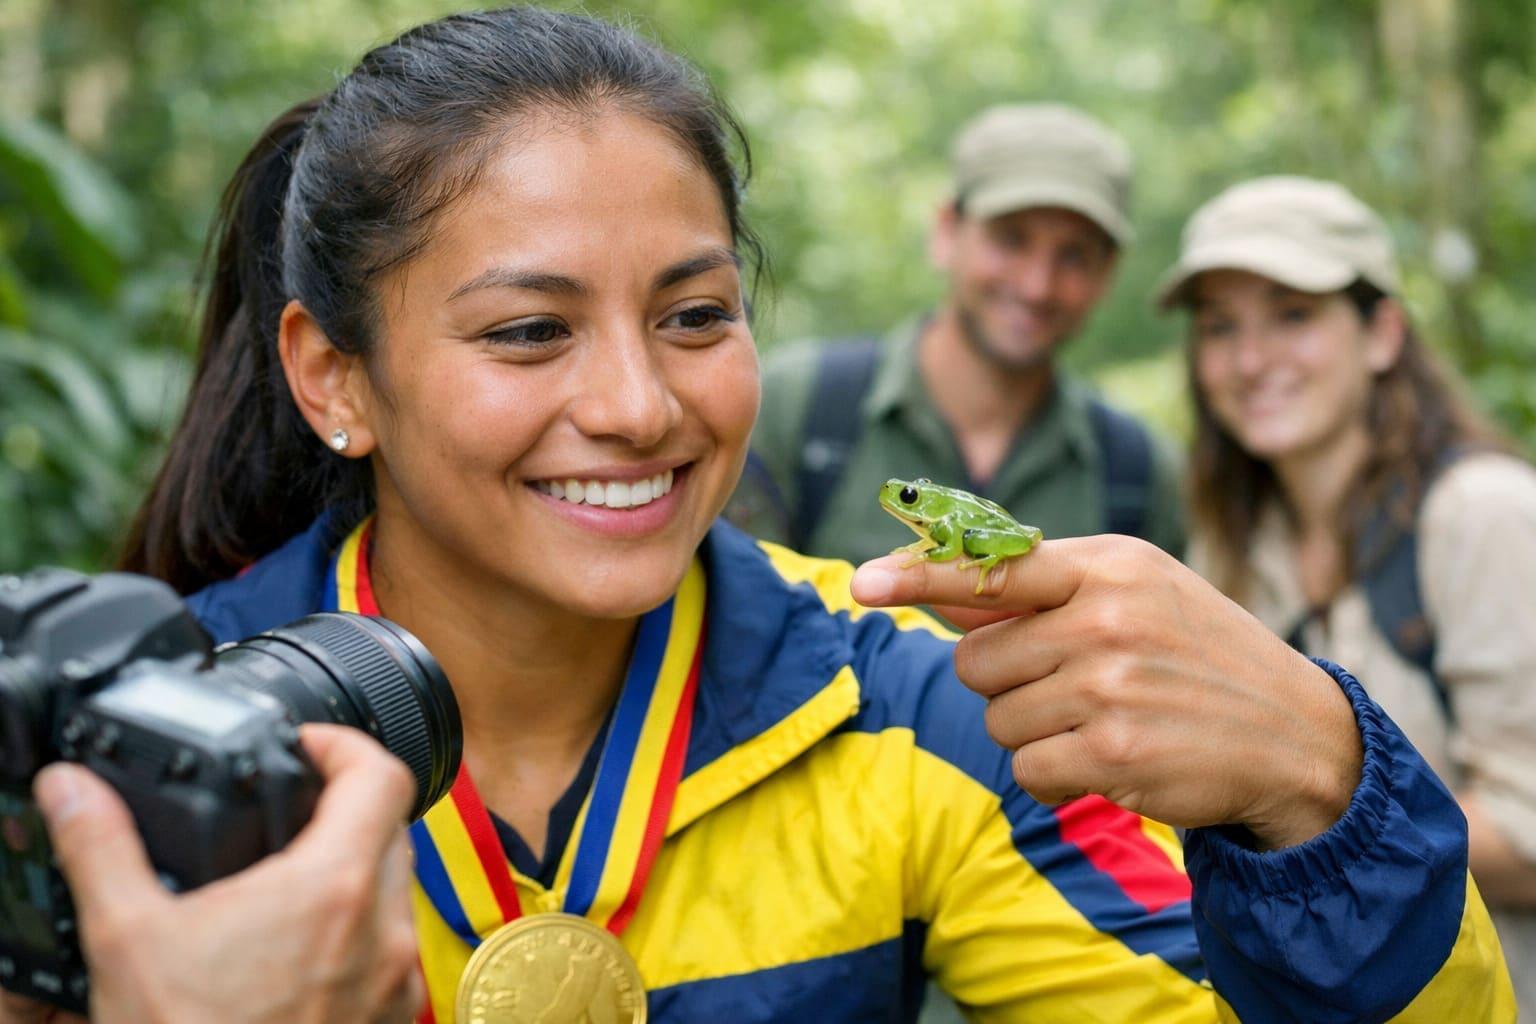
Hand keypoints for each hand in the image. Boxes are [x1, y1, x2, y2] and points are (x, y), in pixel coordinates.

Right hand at [11, 725, 422, 1023]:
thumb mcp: (127, 942)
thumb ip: (104, 849)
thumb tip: (72, 789)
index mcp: (333, 888)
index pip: (380, 774)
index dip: (345, 745)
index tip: (308, 746)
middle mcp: (382, 929)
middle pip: (392, 827)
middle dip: (345, 807)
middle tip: (290, 808)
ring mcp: (394, 979)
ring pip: (396, 890)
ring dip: (354, 869)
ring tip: (285, 879)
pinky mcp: (391, 1018)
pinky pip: (390, 948)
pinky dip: (356, 928)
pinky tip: (298, 948)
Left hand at [852, 535, 1363, 848]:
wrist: (1295, 734)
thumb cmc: (1197, 654)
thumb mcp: (1136, 592)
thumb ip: (1040, 588)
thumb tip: (940, 588)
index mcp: (1107, 566)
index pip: (993, 564)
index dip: (920, 576)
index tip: (863, 583)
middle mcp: (1104, 618)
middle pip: (977, 660)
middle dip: (1009, 682)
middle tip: (1073, 686)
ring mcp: (1108, 686)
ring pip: (997, 719)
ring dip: (1035, 733)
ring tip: (1102, 721)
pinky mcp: (1113, 753)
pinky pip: (1028, 770)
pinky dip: (1056, 776)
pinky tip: (1107, 762)